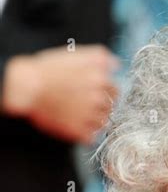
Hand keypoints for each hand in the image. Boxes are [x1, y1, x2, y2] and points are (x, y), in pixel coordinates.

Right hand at [2, 44, 119, 144]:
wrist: (26, 87)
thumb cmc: (47, 69)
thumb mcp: (76, 54)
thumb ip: (100, 57)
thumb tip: (116, 64)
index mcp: (99, 79)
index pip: (116, 90)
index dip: (106, 91)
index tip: (95, 92)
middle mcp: (98, 98)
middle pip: (111, 107)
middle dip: (102, 105)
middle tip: (85, 103)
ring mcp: (89, 116)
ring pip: (103, 123)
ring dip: (95, 120)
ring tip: (79, 113)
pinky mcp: (79, 132)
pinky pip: (92, 137)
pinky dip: (86, 133)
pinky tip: (75, 124)